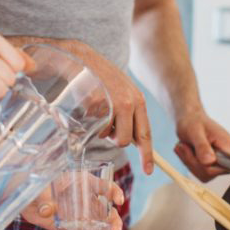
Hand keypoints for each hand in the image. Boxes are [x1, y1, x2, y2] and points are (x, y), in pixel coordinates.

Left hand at [22, 183, 125, 229]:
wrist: (26, 200)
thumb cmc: (36, 187)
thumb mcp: (40, 191)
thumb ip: (44, 200)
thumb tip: (47, 211)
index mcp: (81, 183)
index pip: (103, 185)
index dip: (113, 191)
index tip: (118, 201)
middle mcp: (85, 199)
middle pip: (105, 209)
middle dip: (113, 220)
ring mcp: (80, 215)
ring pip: (100, 225)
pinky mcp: (72, 228)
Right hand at [80, 50, 153, 175]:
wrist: (81, 58)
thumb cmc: (101, 77)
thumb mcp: (122, 92)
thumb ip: (130, 113)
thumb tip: (130, 139)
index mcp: (138, 101)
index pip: (145, 133)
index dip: (147, 155)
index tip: (149, 171)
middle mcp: (128, 103)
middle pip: (124, 140)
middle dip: (113, 139)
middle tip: (105, 125)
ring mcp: (112, 104)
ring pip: (107, 135)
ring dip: (100, 130)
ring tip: (96, 110)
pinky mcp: (95, 105)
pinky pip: (92, 126)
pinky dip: (88, 121)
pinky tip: (86, 104)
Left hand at [173, 109, 229, 181]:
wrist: (190, 119)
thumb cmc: (193, 121)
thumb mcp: (195, 132)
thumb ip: (202, 147)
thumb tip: (210, 161)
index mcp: (229, 146)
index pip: (223, 168)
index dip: (205, 165)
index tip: (194, 151)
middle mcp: (228, 155)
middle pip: (210, 173)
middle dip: (192, 161)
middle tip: (184, 146)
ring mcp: (221, 161)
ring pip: (204, 174)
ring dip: (189, 161)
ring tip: (184, 146)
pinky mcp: (213, 164)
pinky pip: (201, 172)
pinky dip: (190, 163)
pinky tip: (187, 151)